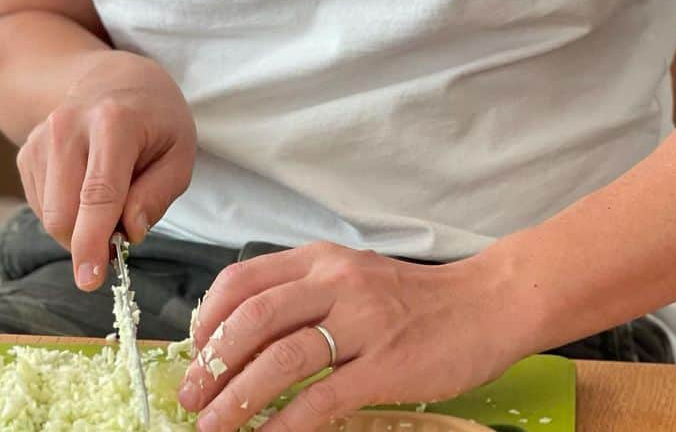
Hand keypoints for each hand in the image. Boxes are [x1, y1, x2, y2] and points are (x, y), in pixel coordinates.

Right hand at [16, 51, 195, 289]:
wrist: (113, 77)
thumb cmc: (154, 118)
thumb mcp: (180, 150)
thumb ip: (159, 194)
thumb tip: (129, 232)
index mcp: (114, 122)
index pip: (98, 193)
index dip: (92, 241)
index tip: (90, 279)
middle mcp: (68, 126)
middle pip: (64, 212)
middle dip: (89, 242)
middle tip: (121, 232)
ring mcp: (41, 137)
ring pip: (49, 215)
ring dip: (79, 227)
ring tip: (109, 198)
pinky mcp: (27, 151)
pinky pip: (40, 207)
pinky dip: (65, 213)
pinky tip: (85, 188)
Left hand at [175, 242, 525, 431]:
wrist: (484, 303)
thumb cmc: (414, 298)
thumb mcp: (352, 276)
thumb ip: (305, 293)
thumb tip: (245, 333)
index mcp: (321, 260)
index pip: (244, 280)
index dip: (208, 318)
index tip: (194, 352)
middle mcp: (336, 283)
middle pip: (254, 317)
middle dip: (212, 361)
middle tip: (191, 396)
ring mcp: (362, 323)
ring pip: (282, 357)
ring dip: (238, 396)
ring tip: (213, 425)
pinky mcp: (387, 365)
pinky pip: (323, 397)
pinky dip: (286, 423)